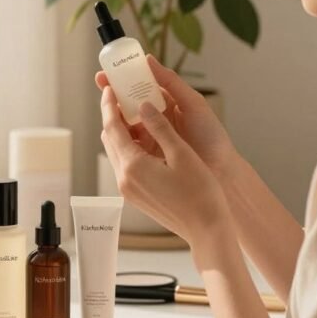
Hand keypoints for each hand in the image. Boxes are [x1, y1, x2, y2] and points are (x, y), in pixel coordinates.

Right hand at [96, 53, 236, 177]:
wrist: (220, 171)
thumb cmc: (211, 137)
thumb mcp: (193, 103)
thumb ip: (171, 82)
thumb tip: (148, 59)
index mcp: (165, 104)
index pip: (138, 88)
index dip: (122, 80)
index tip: (108, 73)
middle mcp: (153, 120)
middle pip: (126, 105)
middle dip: (112, 95)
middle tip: (104, 86)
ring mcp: (147, 139)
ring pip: (123, 125)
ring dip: (113, 114)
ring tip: (109, 105)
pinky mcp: (145, 158)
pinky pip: (126, 145)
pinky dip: (118, 137)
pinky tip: (114, 130)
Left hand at [100, 84, 230, 246]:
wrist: (206, 230)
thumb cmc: (200, 193)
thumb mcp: (181, 154)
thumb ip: (160, 127)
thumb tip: (144, 105)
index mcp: (133, 166)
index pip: (112, 127)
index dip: (109, 105)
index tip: (109, 88)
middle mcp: (124, 179)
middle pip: (110, 139)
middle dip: (114, 116)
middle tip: (124, 97)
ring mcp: (128, 190)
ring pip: (117, 152)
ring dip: (122, 132)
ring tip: (137, 114)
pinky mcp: (136, 196)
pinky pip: (125, 164)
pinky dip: (131, 147)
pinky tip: (147, 139)